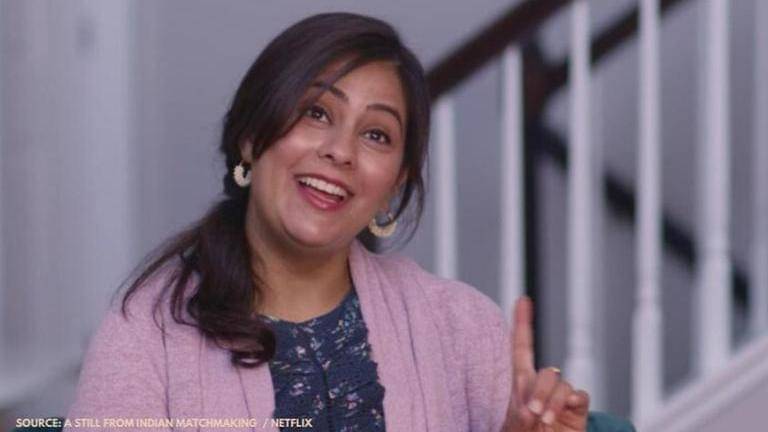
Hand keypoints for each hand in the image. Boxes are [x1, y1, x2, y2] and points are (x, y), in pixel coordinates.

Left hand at [503, 296, 589, 431]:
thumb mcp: (512, 421)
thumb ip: (520, 409)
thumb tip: (531, 407)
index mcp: (521, 383)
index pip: (522, 347)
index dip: (522, 323)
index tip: (522, 300)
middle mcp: (543, 386)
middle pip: (545, 372)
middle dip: (538, 391)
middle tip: (530, 412)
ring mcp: (561, 397)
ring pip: (561, 384)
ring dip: (552, 401)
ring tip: (544, 420)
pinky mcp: (578, 409)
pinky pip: (579, 395)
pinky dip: (572, 401)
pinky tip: (568, 409)